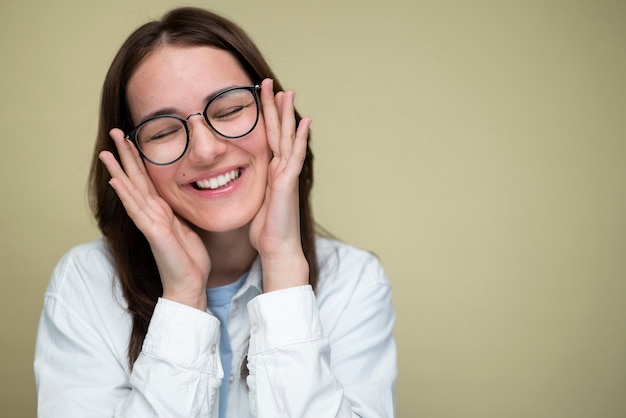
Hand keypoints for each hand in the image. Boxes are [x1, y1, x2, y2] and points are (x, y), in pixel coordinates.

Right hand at [99, 129, 209, 309]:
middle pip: (135, 179)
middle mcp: (152, 214)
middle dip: (125, 156)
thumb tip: (181, 194)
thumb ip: (178, 211)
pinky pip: (138, 211)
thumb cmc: (189, 259)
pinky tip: (117, 182)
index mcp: (161, 210)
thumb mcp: (187, 226)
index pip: (146, 179)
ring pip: (131, 192)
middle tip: (114, 132)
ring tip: (106, 152)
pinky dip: (127, 195)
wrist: (190, 285)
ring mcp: (150, 223)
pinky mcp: (154, 234)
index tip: (131, 137)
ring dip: (119, 171)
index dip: (137, 158)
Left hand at [248, 78, 310, 291]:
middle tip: (273, 84)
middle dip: (275, 108)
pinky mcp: (288, 182)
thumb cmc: (265, 230)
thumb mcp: (254, 202)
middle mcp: (281, 169)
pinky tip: (304, 121)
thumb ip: (252, 186)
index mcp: (271, 172)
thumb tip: (235, 179)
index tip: (260, 98)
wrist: (277, 248)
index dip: (265, 118)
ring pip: (287, 138)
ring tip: (287, 92)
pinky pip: (295, 155)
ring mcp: (287, 174)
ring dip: (287, 114)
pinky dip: (300, 137)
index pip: (267, 138)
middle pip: (278, 131)